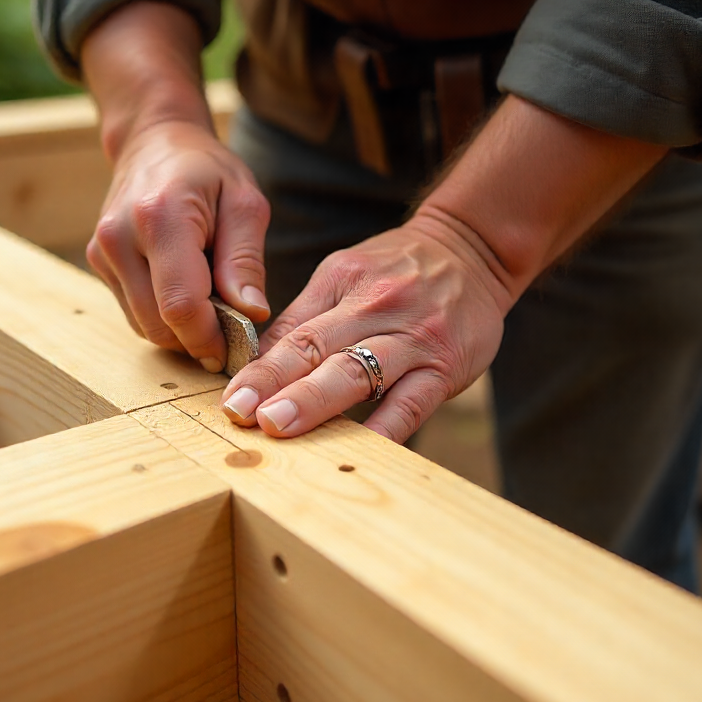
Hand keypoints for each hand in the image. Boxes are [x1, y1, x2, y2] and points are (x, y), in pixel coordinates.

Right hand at [86, 120, 271, 371]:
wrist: (155, 142)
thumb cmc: (207, 170)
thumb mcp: (244, 204)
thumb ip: (246, 261)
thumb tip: (252, 314)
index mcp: (160, 217)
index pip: (181, 304)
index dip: (211, 338)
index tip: (239, 347)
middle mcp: (120, 237)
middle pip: (158, 324)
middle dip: (198, 339)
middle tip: (233, 330)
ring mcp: (103, 252)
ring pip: (144, 326)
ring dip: (181, 330)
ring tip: (211, 300)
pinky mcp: (99, 263)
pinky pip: (135, 313)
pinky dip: (164, 316)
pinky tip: (186, 290)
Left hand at [219, 206, 513, 442]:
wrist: (473, 250)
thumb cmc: (398, 272)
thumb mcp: (346, 276)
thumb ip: (305, 319)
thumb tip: (255, 366)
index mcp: (341, 283)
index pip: (292, 330)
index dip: (257, 367)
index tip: (229, 397)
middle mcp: (373, 306)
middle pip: (316, 348)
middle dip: (274, 382)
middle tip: (241, 413)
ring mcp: (411, 338)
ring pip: (358, 372)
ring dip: (315, 401)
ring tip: (280, 428)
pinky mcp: (445, 366)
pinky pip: (411, 402)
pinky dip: (385, 428)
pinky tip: (360, 450)